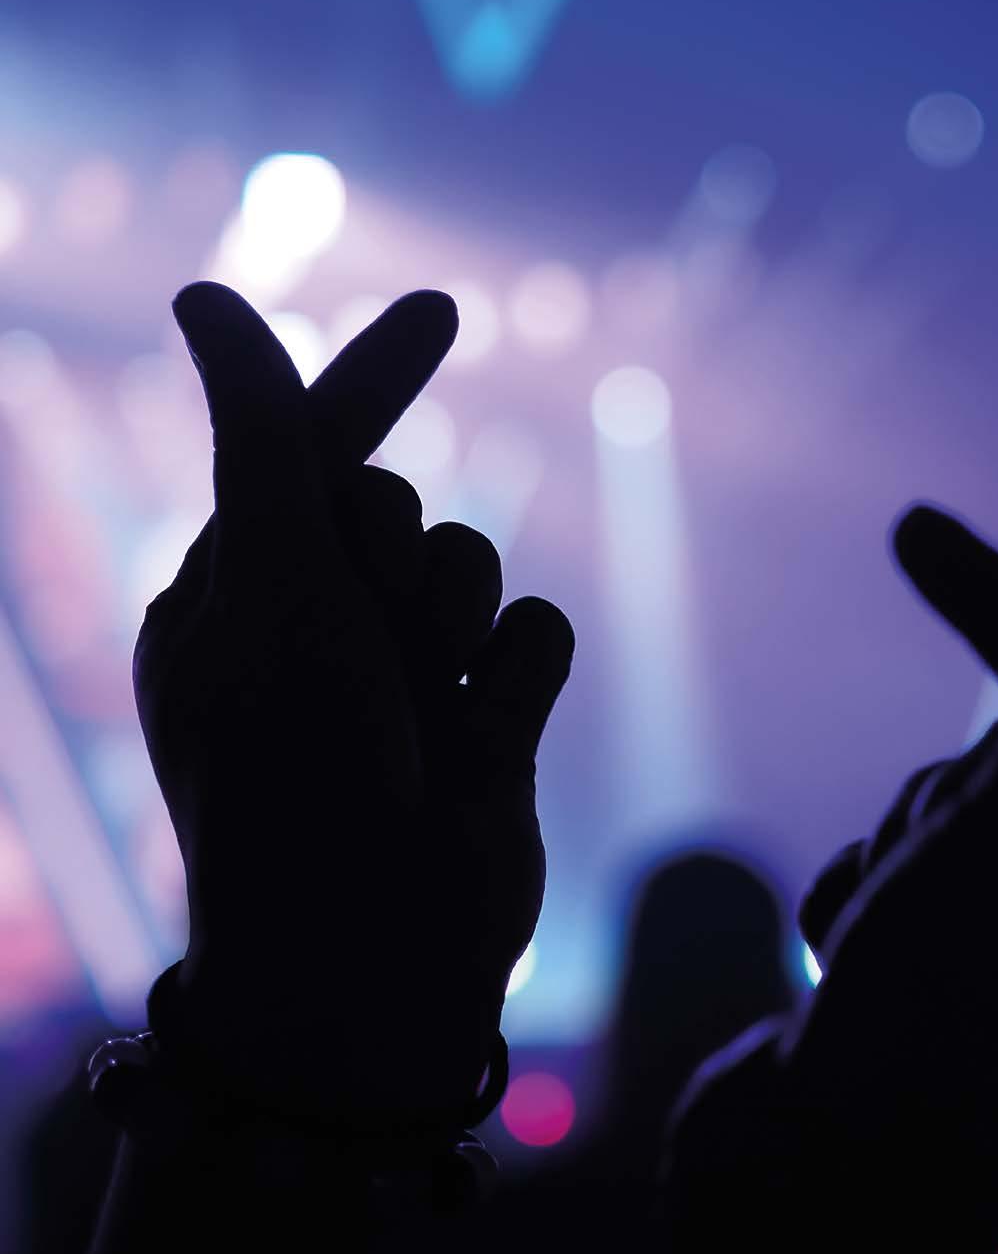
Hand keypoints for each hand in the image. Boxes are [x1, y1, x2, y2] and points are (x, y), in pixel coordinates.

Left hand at [134, 283, 573, 1124]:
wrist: (376, 957)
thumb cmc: (296, 770)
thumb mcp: (274, 585)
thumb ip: (264, 439)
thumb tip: (202, 296)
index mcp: (238, 589)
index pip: (308, 446)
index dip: (375, 375)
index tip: (444, 308)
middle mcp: (320, 623)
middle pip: (409, 503)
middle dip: (405, 555)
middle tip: (370, 639)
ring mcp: (406, 675)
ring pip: (483, 564)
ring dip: (460, 624)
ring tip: (425, 712)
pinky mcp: (486, 718)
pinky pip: (538, 634)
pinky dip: (514, 684)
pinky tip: (483, 751)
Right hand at [790, 503, 997, 1238]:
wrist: (819, 1186)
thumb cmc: (954, 1012)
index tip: (932, 537)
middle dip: (955, 787)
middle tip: (934, 877)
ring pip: (954, 799)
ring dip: (898, 841)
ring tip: (889, 940)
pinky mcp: (959, 966)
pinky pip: (902, 861)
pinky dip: (862, 889)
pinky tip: (853, 965)